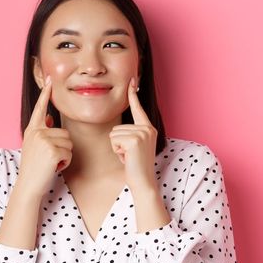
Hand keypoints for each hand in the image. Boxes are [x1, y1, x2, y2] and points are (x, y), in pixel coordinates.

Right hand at [18, 75, 72, 195]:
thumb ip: (42, 131)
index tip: (49, 79)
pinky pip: (69, 153)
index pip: (40, 109)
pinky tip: (54, 167)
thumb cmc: (34, 168)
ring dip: (64, 155)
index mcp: (32, 130)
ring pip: (69, 143)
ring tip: (51, 163)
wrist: (28, 186)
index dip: (45, 94)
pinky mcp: (52, 150)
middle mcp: (36, 132)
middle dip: (62, 148)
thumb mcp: (34, 146)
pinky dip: (65, 163)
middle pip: (64, 133)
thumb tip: (50, 118)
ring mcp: (44, 140)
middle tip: (49, 159)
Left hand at [109, 76, 157, 191]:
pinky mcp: (135, 140)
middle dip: (117, 143)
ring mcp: (143, 133)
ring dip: (117, 147)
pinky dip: (117, 151)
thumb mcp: (133, 147)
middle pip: (116, 127)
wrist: (143, 182)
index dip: (133, 95)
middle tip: (129, 155)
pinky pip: (113, 140)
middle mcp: (148, 128)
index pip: (138, 109)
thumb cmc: (135, 166)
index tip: (131, 80)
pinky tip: (127, 158)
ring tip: (129, 156)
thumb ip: (129, 135)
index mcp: (148, 128)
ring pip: (113, 133)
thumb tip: (118, 130)